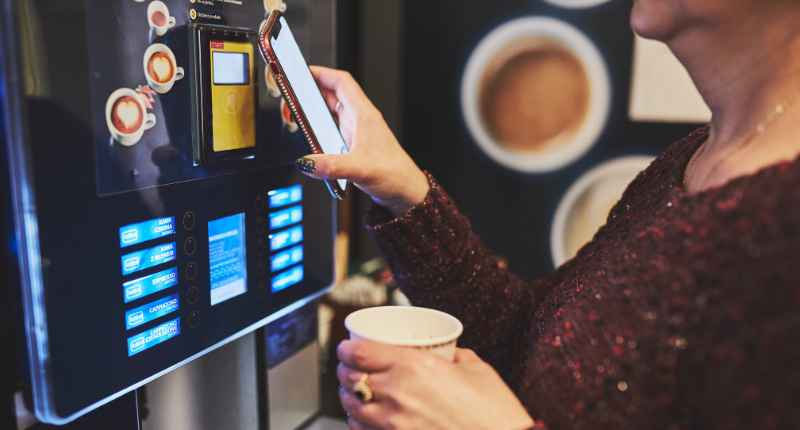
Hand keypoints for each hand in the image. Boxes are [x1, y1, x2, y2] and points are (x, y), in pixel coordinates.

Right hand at [298, 66, 428, 216]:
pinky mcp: (354, 143)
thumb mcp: (359, 169)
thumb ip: (330, 166)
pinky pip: (333, 126)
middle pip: (332, 93)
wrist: (405, 191)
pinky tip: (310, 136)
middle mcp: (360, 119)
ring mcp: (357, 131)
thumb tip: (305, 163)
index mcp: (364, 115)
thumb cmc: (393, 175)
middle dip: (309, 92)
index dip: (320, 73)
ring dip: (313, 109)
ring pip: (331, 110)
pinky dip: (319, 126)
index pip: (341, 81)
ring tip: (295, 115)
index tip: (300, 73)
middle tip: (290, 101)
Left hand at [337, 340, 534, 429]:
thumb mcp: (477, 370)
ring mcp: (392, 425)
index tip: (346, 347)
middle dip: (345, 370)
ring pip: (351, 407)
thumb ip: (455, 356)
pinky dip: (359, 423)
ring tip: (357, 392)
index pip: (359, 353)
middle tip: (350, 367)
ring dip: (350, 397)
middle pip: (349, 378)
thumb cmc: (496, 414)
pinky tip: (367, 418)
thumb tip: (447, 351)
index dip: (345, 348)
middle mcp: (397, 394)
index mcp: (414, 367)